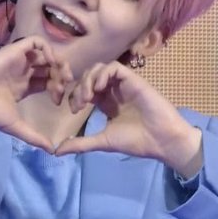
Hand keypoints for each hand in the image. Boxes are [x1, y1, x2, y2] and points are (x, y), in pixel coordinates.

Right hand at [0, 36, 71, 151]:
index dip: (57, 89)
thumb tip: (51, 150)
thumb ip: (33, 136)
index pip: (47, 82)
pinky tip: (50, 63)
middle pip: (50, 67)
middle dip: (61, 75)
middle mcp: (23, 72)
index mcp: (23, 87)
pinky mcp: (15, 50)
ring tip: (60, 76)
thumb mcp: (14, 125)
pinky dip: (48, 49)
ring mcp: (19, 60)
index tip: (59, 101)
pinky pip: (36, 42)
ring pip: (46, 54)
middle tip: (65, 86)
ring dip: (58, 62)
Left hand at [55, 61, 202, 177]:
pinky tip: (99, 88)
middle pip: (89, 75)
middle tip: (79, 104)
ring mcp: (123, 83)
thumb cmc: (136, 141)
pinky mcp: (133, 79)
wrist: (160, 140)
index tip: (74, 110)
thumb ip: (81, 143)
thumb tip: (56, 151)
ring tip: (88, 97)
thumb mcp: (103, 141)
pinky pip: (114, 67)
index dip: (74, 95)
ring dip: (89, 79)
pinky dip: (103, 74)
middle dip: (79, 86)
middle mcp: (113, 90)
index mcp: (106, 102)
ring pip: (99, 68)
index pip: (84, 89)